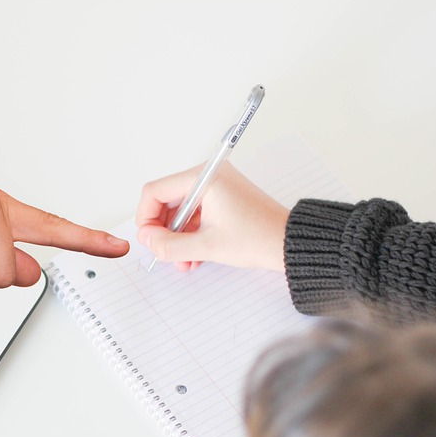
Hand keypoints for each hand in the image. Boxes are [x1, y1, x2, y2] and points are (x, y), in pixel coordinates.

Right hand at [135, 162, 288, 272]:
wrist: (289, 243)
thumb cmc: (258, 238)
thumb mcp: (206, 246)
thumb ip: (169, 244)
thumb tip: (146, 239)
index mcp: (204, 178)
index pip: (155, 191)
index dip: (146, 218)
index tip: (149, 239)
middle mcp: (209, 176)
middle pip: (166, 200)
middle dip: (163, 230)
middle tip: (164, 251)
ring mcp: (216, 187)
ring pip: (180, 211)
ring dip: (177, 237)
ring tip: (182, 260)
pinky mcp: (222, 198)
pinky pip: (195, 214)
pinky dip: (190, 234)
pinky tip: (193, 255)